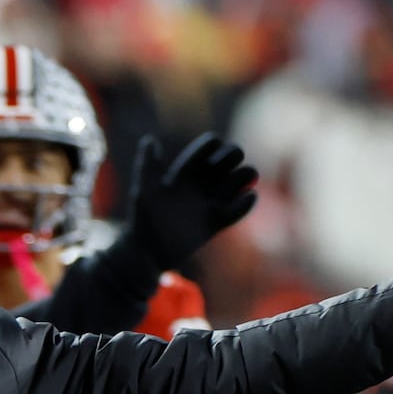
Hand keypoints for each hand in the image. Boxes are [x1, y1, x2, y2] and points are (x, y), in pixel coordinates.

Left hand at [121, 134, 257, 272]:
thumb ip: (148, 166)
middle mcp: (197, 186)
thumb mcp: (144, 191)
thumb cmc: (142, 219)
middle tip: (237, 155)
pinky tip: (251, 197)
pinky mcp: (214, 224)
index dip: (210, 145)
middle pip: (222, 164)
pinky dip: (244, 205)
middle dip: (232, 155)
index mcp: (182, 174)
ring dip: (243, 177)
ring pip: (233, 185)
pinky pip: (234, 213)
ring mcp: (207, 204)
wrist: (147, 253)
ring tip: (250, 175)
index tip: (215, 143)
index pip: (202, 152)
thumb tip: (149, 140)